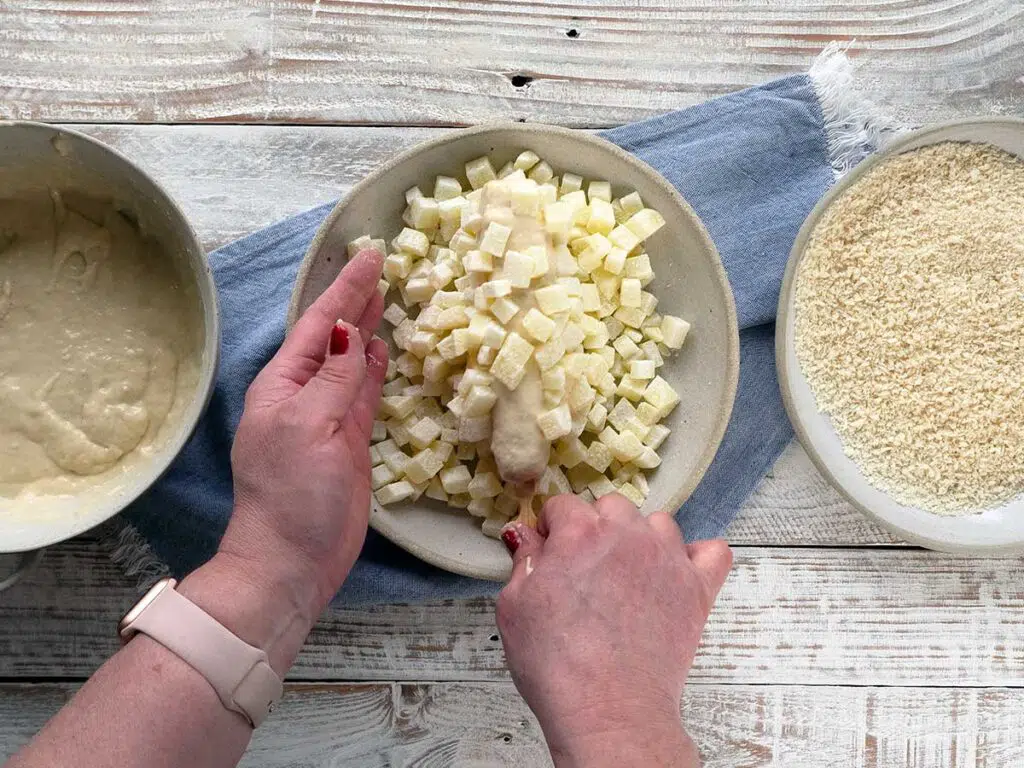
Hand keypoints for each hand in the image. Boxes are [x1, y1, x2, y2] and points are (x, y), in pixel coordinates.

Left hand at [219, 248, 388, 618]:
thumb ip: (337, 380)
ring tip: (386, 299)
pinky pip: (365, 395)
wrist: (291, 561)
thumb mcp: (310, 427)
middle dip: (354, 302)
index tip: (369, 256)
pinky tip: (384, 349)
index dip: (345, 290)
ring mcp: (330, 419)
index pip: (320, 325)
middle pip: (335, 337)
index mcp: (283, 384)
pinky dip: (375, 371)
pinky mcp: (351, 443)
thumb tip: (357, 334)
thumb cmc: (291, 493)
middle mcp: (305, 395)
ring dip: (367, 332)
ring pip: (352, 363)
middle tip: (381, 266)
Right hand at [496, 494, 731, 767]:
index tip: (549, 554)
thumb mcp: (514, 607)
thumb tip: (525, 535)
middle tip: (584, 569)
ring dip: (641, 538)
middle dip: (595, 527)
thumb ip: (524, 561)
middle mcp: (628, 535)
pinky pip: (713, 552)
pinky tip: (676, 575)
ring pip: (658, 523)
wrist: (609, 710)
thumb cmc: (557, 665)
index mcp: (580, 533)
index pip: (563, 505)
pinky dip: (697, 557)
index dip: (551, 530)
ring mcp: (668, 559)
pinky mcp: (697, 589)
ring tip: (627, 575)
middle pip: (611, 506)